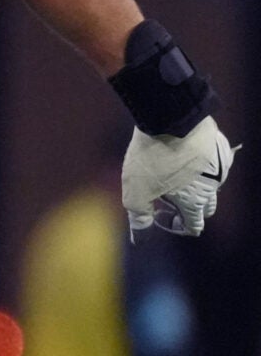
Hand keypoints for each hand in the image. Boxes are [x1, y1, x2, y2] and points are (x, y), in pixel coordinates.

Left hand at [124, 115, 234, 237]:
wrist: (169, 116)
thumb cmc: (151, 158)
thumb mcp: (136, 193)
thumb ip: (139, 218)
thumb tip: (140, 239)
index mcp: (196, 200)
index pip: (195, 226)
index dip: (177, 227)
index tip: (159, 215)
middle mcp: (214, 184)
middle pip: (206, 207)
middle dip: (188, 209)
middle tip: (165, 197)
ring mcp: (219, 162)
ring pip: (210, 183)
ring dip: (193, 185)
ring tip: (169, 174)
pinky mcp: (217, 143)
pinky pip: (211, 161)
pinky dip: (198, 165)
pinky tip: (179, 155)